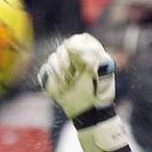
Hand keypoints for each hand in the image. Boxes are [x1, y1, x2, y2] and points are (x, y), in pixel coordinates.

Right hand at [40, 34, 132, 151]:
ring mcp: (62, 66)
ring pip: (53, 57)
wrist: (89, 112)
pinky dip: (54, 78)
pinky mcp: (52, 76)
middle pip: (64, 47)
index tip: (80, 59)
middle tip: (73, 75)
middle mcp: (74, 57)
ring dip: (61, 71)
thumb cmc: (100, 92)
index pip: (80, 39)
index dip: (78, 46)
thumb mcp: (104, 71)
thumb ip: (94, 54)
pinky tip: (63, 87)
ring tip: (69, 84)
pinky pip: (46, 69)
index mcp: (89, 53)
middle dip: (68, 61)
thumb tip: (72, 45)